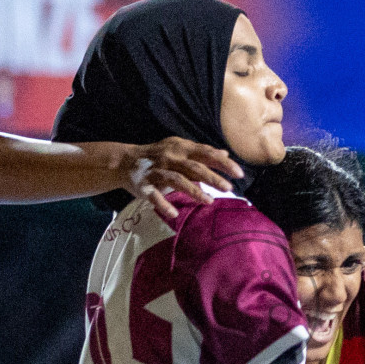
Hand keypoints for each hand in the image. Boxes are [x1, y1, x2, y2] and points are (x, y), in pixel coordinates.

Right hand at [121, 137, 242, 219]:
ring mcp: (156, 172)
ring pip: (177, 180)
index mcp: (180, 148)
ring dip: (193, 191)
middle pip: (194, 167)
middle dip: (212, 177)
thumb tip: (225, 154)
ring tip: (209, 201)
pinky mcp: (144, 186)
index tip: (239, 173)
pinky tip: (174, 214)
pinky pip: (154, 196)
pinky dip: (163, 204)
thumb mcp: (179, 149)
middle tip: (229, 188)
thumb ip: (201, 152)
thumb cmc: (157, 156)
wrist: (125, 162)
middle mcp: (169, 158)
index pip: (205, 153)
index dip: (222, 163)